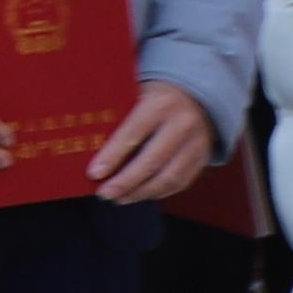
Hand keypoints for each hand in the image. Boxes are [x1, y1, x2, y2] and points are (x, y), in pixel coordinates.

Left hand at [90, 84, 218, 207]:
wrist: (197, 94)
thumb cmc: (155, 97)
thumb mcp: (137, 95)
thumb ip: (119, 117)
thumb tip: (89, 146)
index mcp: (160, 105)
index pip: (132, 134)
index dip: (112, 157)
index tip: (94, 174)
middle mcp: (182, 124)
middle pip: (152, 161)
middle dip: (126, 182)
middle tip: (104, 193)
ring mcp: (197, 143)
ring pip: (169, 177)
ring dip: (142, 192)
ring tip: (119, 198)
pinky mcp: (203, 158)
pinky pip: (182, 182)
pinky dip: (159, 192)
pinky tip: (141, 194)